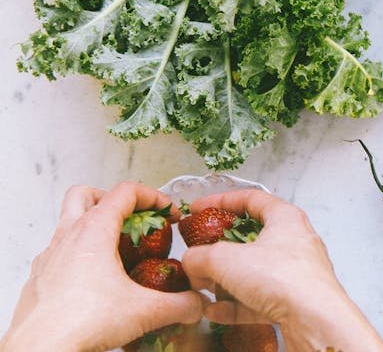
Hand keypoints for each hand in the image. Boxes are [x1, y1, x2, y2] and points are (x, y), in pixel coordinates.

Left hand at [1, 183, 204, 351]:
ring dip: (92, 228)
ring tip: (116, 252)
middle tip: (131, 220)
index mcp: (94, 230)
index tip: (168, 213)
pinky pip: (58, 254)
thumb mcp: (146, 311)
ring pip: (67, 223)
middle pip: (85, 195)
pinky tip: (93, 282)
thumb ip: (181, 303)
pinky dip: (77, 256)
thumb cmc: (81, 321)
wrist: (40, 349)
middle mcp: (67, 236)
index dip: (154, 197)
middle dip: (111, 200)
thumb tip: (197, 303)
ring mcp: (49, 256)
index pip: (126, 192)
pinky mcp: (39, 278)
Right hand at [181, 189, 382, 351]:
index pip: (251, 199)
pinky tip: (213, 311)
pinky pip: (257, 299)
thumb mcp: (226, 260)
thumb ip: (201, 256)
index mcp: (285, 219)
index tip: (199, 208)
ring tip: (201, 287)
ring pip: (252, 272)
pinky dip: (234, 305)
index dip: (221, 201)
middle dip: (218, 250)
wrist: (313, 320)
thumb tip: (191, 260)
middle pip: (250, 239)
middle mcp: (293, 242)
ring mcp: (294, 273)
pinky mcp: (292, 301)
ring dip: (223, 281)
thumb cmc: (283, 278)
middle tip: (197, 255)